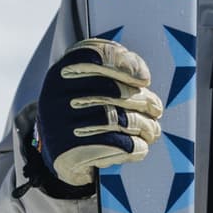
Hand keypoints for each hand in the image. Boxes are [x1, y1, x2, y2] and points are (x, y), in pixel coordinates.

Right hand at [31, 39, 163, 190]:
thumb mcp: (89, 86)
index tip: (144, 79)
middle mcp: (56, 97)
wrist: (61, 158)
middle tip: (155, 109)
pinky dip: (136, 147)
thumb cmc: (83, 116)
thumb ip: (113, 71)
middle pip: (114, 90)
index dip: (124, 63)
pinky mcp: (71, 155)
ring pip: (120, 120)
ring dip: (145, 126)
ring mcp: (61, 127)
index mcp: (61, 74)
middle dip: (143, 100)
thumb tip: (141, 77)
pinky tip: (140, 147)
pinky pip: (118, 146)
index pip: (93, 55)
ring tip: (152, 130)